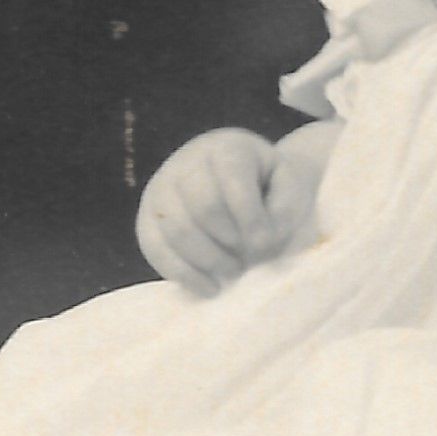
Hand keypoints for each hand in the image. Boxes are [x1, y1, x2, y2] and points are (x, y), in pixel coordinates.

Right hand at [136, 127, 317, 295]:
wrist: (245, 184)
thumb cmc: (270, 188)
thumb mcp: (290, 187)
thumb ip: (283, 208)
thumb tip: (258, 242)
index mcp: (226, 148)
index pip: (232, 177)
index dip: (250, 216)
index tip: (265, 245)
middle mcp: (186, 162)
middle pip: (202, 206)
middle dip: (229, 240)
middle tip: (249, 258)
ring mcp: (161, 188)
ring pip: (175, 229)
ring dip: (208, 259)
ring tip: (234, 270)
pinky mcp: (147, 217)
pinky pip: (153, 248)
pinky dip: (181, 274)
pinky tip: (208, 287)